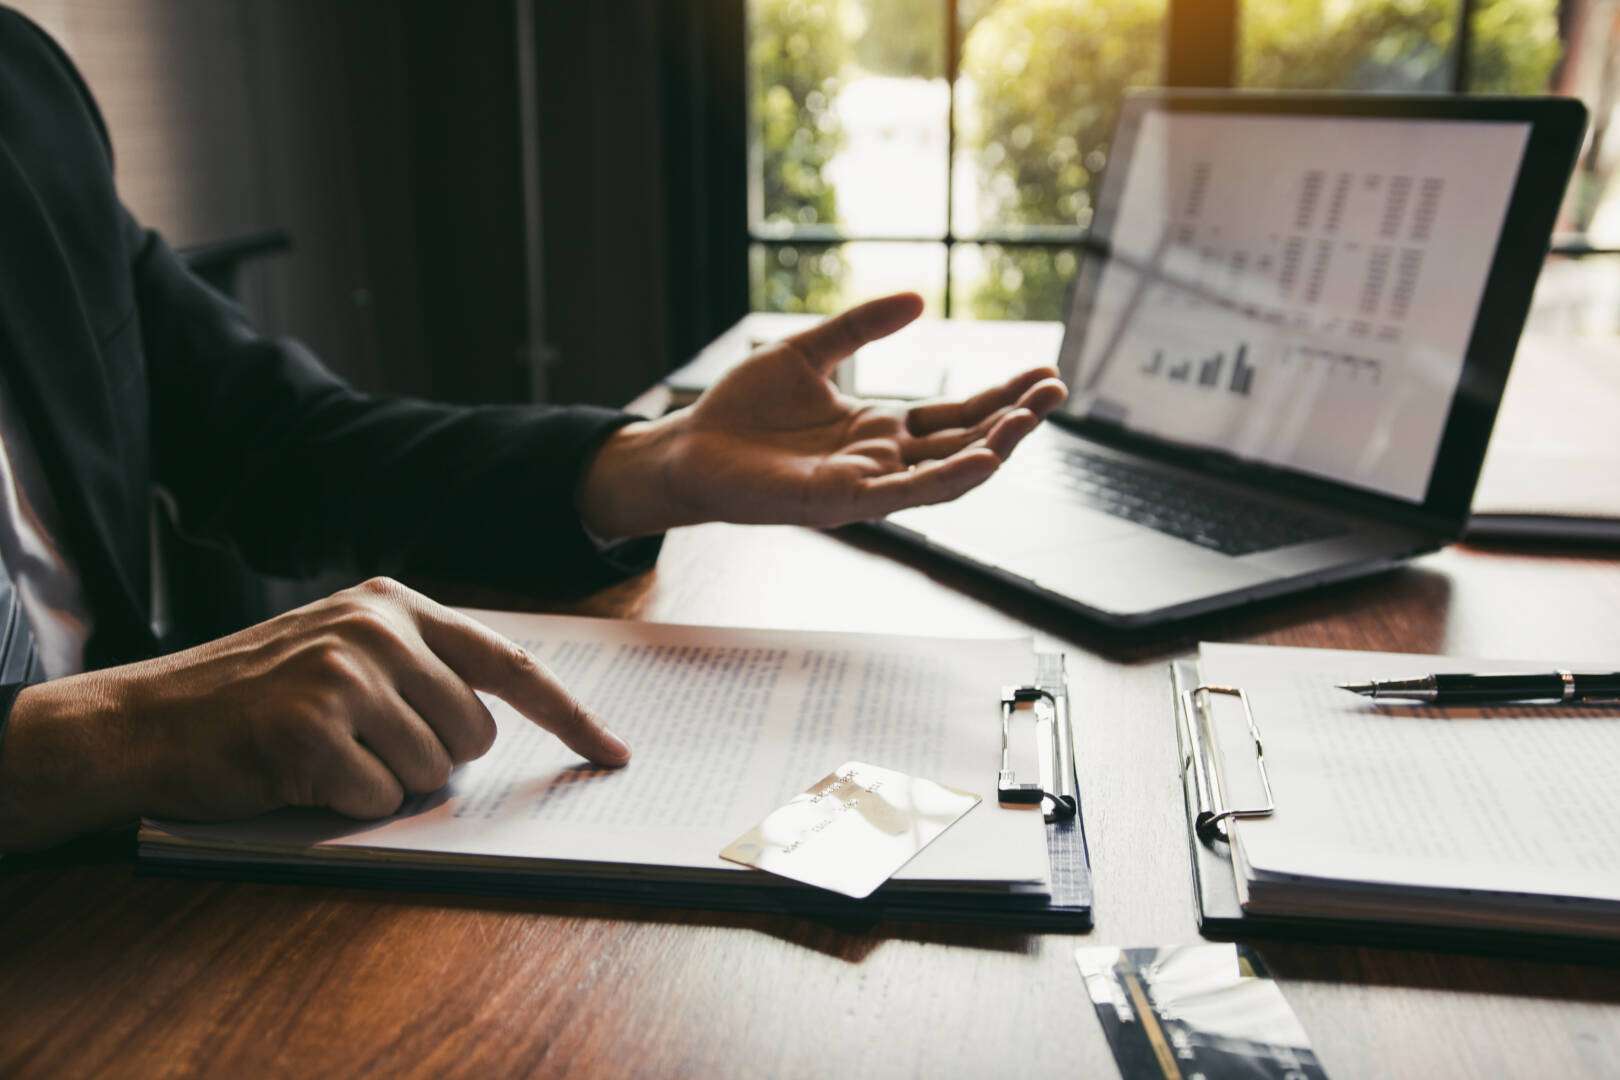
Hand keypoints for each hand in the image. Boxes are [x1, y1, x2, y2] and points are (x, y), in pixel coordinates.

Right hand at [0, 578, 627, 850]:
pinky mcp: (313, 725)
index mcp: (396, 604)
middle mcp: (378, 627)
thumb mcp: (343, 646)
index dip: (569, 715)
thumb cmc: (254, 692)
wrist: (144, 718)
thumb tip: (503, 722)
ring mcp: (345, 673)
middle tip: (360, 743)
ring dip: (384, 782)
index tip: (614, 753)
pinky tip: (298, 772)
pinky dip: (345, 804)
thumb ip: (422, 666)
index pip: (510, 664)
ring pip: (431, 771)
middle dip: (431, 757)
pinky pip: (378, 799)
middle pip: (474, 733)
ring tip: (323, 752)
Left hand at [578, 292, 1067, 537]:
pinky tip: (983, 459)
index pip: (955, 414)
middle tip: (1058, 391)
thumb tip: (919, 298)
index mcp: (879, 429)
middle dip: (1014, 420)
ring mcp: (867, 485)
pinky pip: (905, 495)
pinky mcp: (841, 502)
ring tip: (1032, 421)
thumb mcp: (807, 351)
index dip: (1001, 396)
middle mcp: (883, 462)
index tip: (1044, 373)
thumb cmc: (742, 411)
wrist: (690, 449)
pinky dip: (947, 479)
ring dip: (993, 448)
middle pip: (964, 441)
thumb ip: (862, 326)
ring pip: (946, 473)